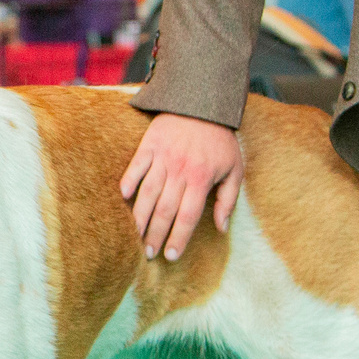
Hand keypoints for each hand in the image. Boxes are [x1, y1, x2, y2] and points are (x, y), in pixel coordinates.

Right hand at [119, 112, 244, 260]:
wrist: (203, 103)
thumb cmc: (220, 140)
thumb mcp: (235, 169)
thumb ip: (228, 200)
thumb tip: (221, 228)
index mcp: (201, 179)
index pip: (187, 217)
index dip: (178, 238)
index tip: (171, 255)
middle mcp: (180, 171)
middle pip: (165, 210)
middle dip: (155, 235)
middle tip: (149, 253)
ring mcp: (163, 157)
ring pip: (148, 193)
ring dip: (140, 216)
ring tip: (135, 235)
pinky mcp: (149, 145)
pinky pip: (136, 166)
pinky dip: (129, 182)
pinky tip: (124, 198)